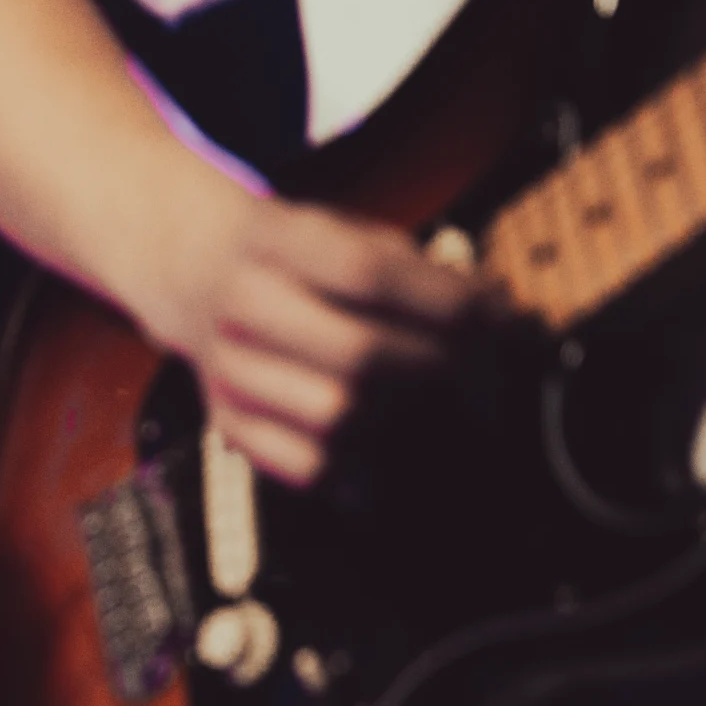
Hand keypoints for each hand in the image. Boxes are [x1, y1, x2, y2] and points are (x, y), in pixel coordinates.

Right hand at [143, 195, 485, 485]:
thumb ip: (423, 273)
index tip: (503, 322)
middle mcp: (241, 302)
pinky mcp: (224, 419)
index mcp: (275, 240)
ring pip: (333, 415)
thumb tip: (509, 321)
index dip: (444, 303)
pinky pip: (300, 465)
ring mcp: (226, 367)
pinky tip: (387, 459)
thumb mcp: (349, 234)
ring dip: (405, 421)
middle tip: (483, 378)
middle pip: (355, 353)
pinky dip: (355, 471)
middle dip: (437, 370)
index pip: (366, 273)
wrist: (195, 271)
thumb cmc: (299, 259)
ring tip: (443, 414)